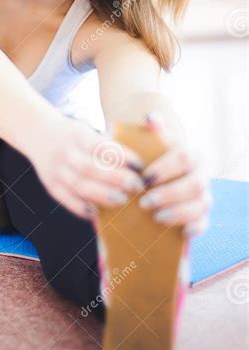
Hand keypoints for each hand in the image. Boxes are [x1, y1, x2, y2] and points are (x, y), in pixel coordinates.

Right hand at [28, 114, 146, 220]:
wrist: (38, 133)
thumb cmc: (73, 135)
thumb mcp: (88, 130)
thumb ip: (108, 144)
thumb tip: (137, 163)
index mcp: (77, 135)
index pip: (102, 147)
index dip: (122, 157)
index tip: (140, 166)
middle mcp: (65, 153)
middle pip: (91, 168)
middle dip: (116, 178)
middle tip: (137, 186)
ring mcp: (56, 170)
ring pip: (80, 186)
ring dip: (103, 195)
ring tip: (122, 200)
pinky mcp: (50, 185)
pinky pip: (66, 200)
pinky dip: (82, 208)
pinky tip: (98, 213)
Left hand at [138, 114, 212, 237]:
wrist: (156, 181)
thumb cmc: (150, 161)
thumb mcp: (149, 146)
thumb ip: (151, 133)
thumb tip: (151, 117)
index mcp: (190, 154)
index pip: (184, 157)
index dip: (165, 168)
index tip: (144, 178)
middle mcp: (201, 174)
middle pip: (195, 184)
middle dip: (170, 194)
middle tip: (144, 202)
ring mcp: (203, 196)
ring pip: (201, 205)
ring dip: (179, 212)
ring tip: (155, 217)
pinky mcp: (201, 216)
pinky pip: (204, 223)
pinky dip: (194, 228)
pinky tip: (179, 232)